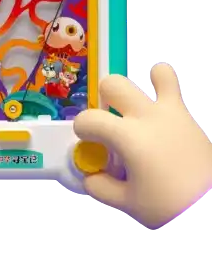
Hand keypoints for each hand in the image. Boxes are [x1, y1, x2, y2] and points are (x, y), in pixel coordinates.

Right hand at [74, 63, 211, 227]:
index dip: (82, 129)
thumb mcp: (129, 204)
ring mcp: (170, 111)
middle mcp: (146, 116)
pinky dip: (162, 88)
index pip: (89, 119)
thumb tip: (90, 177)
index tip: (86, 141)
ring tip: (137, 112)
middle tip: (110, 124)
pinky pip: (173, 87)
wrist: (210, 206)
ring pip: (156, 74)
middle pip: (113, 85)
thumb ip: (102, 188)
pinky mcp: (186, 115)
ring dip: (141, 90)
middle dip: (103, 100)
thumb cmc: (169, 206)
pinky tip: (158, 111)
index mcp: (127, 136)